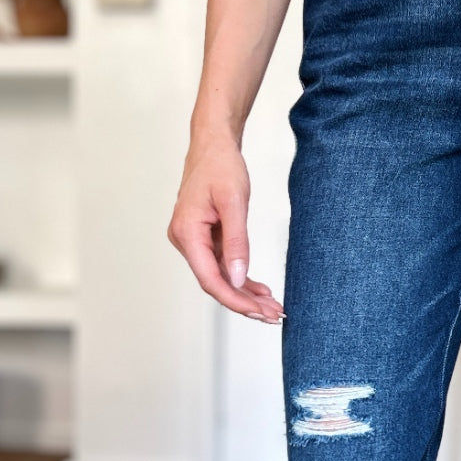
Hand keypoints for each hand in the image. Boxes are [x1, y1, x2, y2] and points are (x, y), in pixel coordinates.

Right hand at [167, 129, 284, 322]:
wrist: (213, 145)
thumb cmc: (221, 166)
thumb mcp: (234, 202)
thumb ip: (237, 242)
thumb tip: (239, 278)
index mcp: (187, 233)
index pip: (211, 279)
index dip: (236, 300)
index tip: (260, 312)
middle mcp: (185, 240)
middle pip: (215, 282)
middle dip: (245, 302)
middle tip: (274, 315)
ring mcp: (193, 240)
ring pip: (220, 276)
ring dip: (246, 293)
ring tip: (273, 307)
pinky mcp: (204, 237)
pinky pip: (222, 264)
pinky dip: (241, 278)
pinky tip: (260, 290)